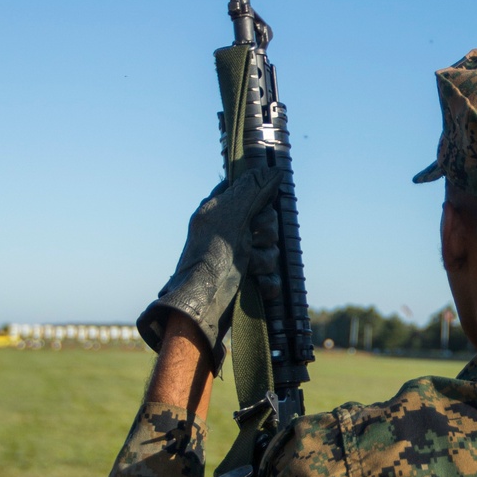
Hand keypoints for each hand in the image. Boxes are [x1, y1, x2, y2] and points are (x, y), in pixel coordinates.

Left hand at [136, 165, 281, 365]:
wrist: (202, 306)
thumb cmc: (210, 259)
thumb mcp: (230, 215)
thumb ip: (253, 189)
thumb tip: (274, 170)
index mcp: (219, 211)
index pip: (249, 191)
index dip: (260, 199)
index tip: (260, 206)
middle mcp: (228, 232)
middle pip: (267, 220)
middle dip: (265, 233)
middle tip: (252, 239)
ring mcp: (238, 258)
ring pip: (272, 249)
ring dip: (265, 259)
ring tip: (249, 267)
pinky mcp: (248, 282)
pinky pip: (272, 276)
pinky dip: (267, 281)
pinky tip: (257, 284)